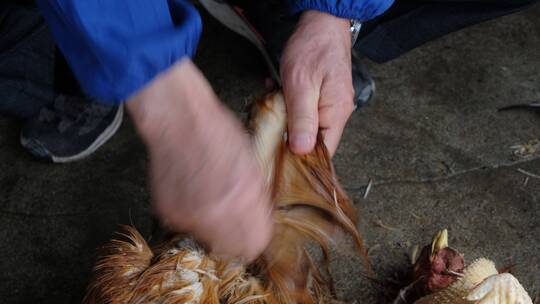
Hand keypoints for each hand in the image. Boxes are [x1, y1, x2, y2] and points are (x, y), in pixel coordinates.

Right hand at [127, 59, 272, 261]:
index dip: (256, 234)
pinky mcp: (168, 212)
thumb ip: (256, 197)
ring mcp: (190, 216)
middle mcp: (217, 215)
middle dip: (235, 235)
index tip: (254, 226)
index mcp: (244, 202)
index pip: (256, 243)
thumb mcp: (252, 164)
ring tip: (210, 197)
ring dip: (212, 225)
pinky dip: (190, 213)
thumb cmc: (219, 133)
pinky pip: (185, 224)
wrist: (179, 119)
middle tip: (232, 214)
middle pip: (232, 249)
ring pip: (207, 239)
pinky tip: (192, 191)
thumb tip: (260, 218)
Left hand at [281, 10, 353, 155]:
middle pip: (313, 140)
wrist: (321, 22)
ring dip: (286, 116)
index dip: (301, 157)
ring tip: (276, 98)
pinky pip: (304, 110)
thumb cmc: (313, 49)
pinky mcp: (322, 96)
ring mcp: (330, 104)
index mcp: (336, 113)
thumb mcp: (301, 86)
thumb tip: (301, 150)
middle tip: (273, 119)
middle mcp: (337, 112)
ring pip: (305, 124)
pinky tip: (279, 91)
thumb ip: (302, 119)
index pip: (323, 151)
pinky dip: (289, 104)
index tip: (280, 154)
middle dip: (289, 133)